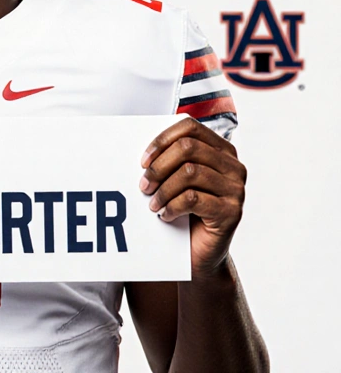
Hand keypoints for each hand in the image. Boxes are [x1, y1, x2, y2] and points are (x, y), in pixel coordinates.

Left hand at [140, 118, 245, 275]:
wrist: (201, 251)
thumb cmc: (187, 211)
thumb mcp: (179, 180)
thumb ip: (171, 160)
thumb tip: (145, 151)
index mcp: (221, 151)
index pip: (190, 127)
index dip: (162, 140)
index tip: (144, 160)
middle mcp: (233, 167)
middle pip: (187, 148)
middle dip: (159, 166)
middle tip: (144, 185)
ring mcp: (235, 189)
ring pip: (189, 173)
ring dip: (163, 189)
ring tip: (153, 203)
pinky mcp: (231, 212)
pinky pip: (193, 199)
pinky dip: (172, 206)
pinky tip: (166, 215)